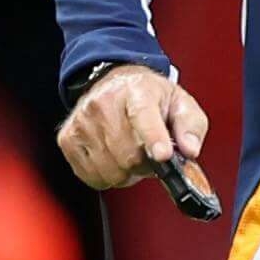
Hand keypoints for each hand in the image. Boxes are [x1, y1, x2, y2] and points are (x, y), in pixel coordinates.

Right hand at [57, 63, 213, 196]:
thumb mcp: (180, 104)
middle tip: (150, 156)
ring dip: (126, 173)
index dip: (154, 138)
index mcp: (137, 91)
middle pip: (128, 155)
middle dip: (145, 165)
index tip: (163, 155)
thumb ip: (191, 126)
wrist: (115, 83)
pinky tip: (113, 160)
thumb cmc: (149, 98)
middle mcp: (104, 103)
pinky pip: (91, 176)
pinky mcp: (68, 139)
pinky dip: (107, 176)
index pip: (143, 115)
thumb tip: (189, 150)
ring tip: (131, 156)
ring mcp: (83, 121)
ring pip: (110, 170)